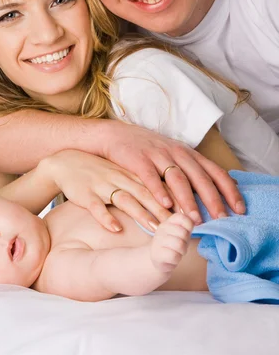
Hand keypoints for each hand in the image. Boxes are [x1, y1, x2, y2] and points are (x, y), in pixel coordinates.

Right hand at [38, 150, 171, 232]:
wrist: (65, 162)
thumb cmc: (99, 171)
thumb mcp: (124, 173)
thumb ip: (145, 184)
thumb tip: (174, 199)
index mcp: (132, 173)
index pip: (159, 185)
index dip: (177, 198)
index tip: (193, 213)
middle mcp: (120, 178)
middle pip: (147, 194)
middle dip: (166, 210)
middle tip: (182, 225)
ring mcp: (103, 185)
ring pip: (125, 200)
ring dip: (141, 214)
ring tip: (157, 229)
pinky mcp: (85, 194)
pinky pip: (96, 207)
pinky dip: (105, 218)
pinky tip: (115, 229)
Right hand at [101, 120, 244, 222]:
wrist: (115, 135)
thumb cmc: (147, 150)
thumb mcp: (174, 156)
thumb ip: (193, 171)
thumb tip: (221, 188)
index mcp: (188, 154)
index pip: (215, 171)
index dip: (229, 190)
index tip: (240, 209)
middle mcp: (176, 153)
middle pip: (199, 177)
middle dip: (212, 200)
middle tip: (221, 219)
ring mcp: (157, 155)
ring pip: (177, 178)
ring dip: (187, 200)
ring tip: (193, 219)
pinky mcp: (138, 159)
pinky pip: (150, 177)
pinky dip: (158, 191)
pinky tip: (165, 206)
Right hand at [150, 213, 193, 274]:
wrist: (158, 259)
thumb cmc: (173, 244)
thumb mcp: (183, 231)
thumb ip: (189, 222)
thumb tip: (196, 215)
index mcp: (168, 221)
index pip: (182, 217)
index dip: (188, 226)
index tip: (185, 233)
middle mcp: (161, 228)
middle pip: (183, 233)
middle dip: (185, 242)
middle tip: (180, 245)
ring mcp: (157, 241)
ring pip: (179, 245)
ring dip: (182, 251)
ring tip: (176, 252)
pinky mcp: (156, 254)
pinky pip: (174, 256)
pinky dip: (176, 259)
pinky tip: (171, 258)